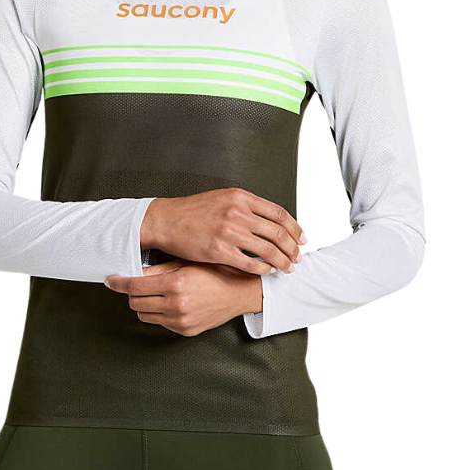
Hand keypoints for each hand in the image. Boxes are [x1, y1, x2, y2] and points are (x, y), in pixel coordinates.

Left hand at [104, 258, 263, 336]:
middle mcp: (177, 305)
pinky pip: (160, 322)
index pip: (134, 286)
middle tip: (137, 282)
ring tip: (155, 291)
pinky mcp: (185, 331)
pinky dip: (158, 312)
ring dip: (144, 303)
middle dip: (132, 292)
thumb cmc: (214, 270)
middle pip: (135, 302)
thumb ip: (158, 269)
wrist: (239, 291)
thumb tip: (133, 271)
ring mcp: (181, 321)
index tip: (110, 280)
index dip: (118, 282)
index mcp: (176, 284)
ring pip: (144, 314)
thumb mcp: (185, 262)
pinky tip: (169, 301)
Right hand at [141, 187, 305, 275]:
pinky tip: (268, 272)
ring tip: (288, 268)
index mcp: (240, 197)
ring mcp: (228, 232)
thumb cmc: (194, 211)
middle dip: (293, 248)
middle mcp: (237, 212)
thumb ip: (247, 206)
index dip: (295, 228)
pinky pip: (251, 264)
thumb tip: (272, 219)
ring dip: (283, 261)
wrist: (167, 220)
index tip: (302, 239)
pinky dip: (264, 270)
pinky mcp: (219, 251)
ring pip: (268, 250)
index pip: (279, 214)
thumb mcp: (223, 198)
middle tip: (298, 258)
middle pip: (278, 233)